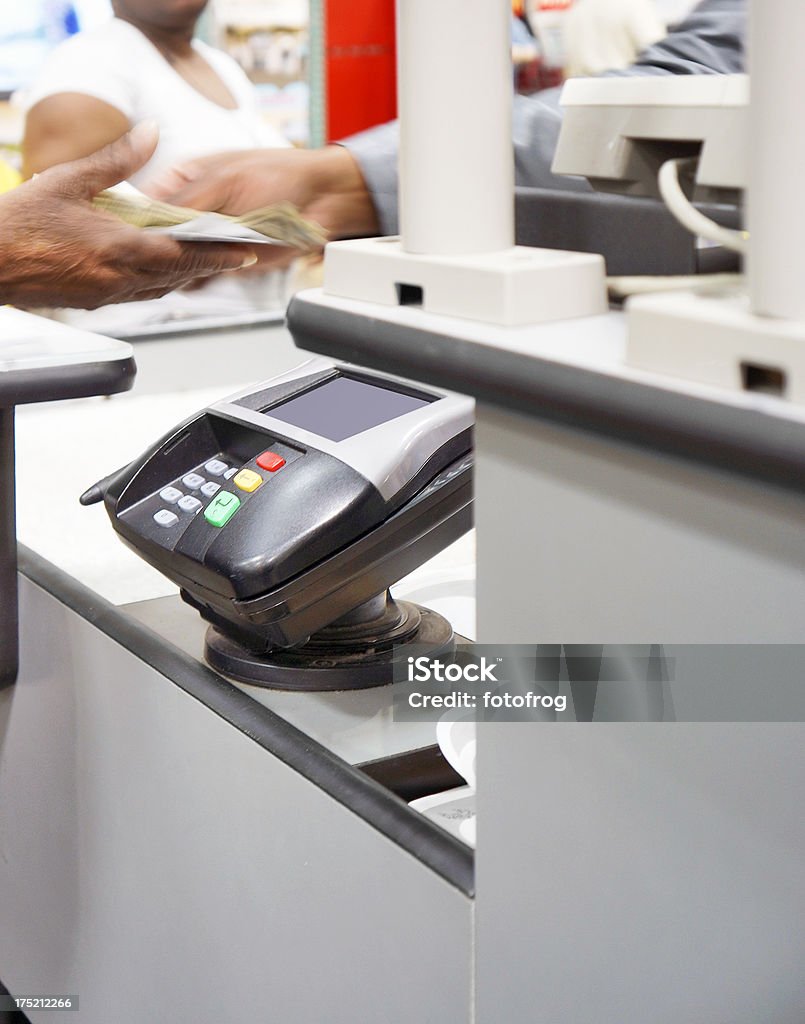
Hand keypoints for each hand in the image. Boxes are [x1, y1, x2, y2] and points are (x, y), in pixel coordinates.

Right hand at [0, 121, 256, 309]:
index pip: (187, 255)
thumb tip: (149, 133)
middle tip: (239, 256)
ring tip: (207, 260)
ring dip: (187, 276)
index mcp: (121, 249)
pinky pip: (139, 295)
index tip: (247, 251)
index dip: (221, 254)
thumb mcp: (69, 180)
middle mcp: (120, 279)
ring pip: (161, 289)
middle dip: (212, 265)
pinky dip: (158, 283)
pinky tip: (160, 270)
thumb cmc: (19, 224)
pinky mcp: (93, 302)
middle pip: (181, 276)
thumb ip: (116, 160)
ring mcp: (107, 295)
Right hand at [146, 146, 379, 270]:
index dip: (136, 222)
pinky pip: (201, 276)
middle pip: (157, 237)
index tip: (129, 237)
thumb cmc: (278, 175)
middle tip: (155, 260)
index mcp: (180, 182)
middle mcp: (189, 211)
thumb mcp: (225, 181)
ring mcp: (206, 238)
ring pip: (176, 260)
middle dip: (156, 249)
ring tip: (175, 270)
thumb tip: (154, 223)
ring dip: (175, 268)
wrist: (321, 200)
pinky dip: (196, 281)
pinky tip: (192, 280)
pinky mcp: (224, 261)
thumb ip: (188, 202)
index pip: (145, 205)